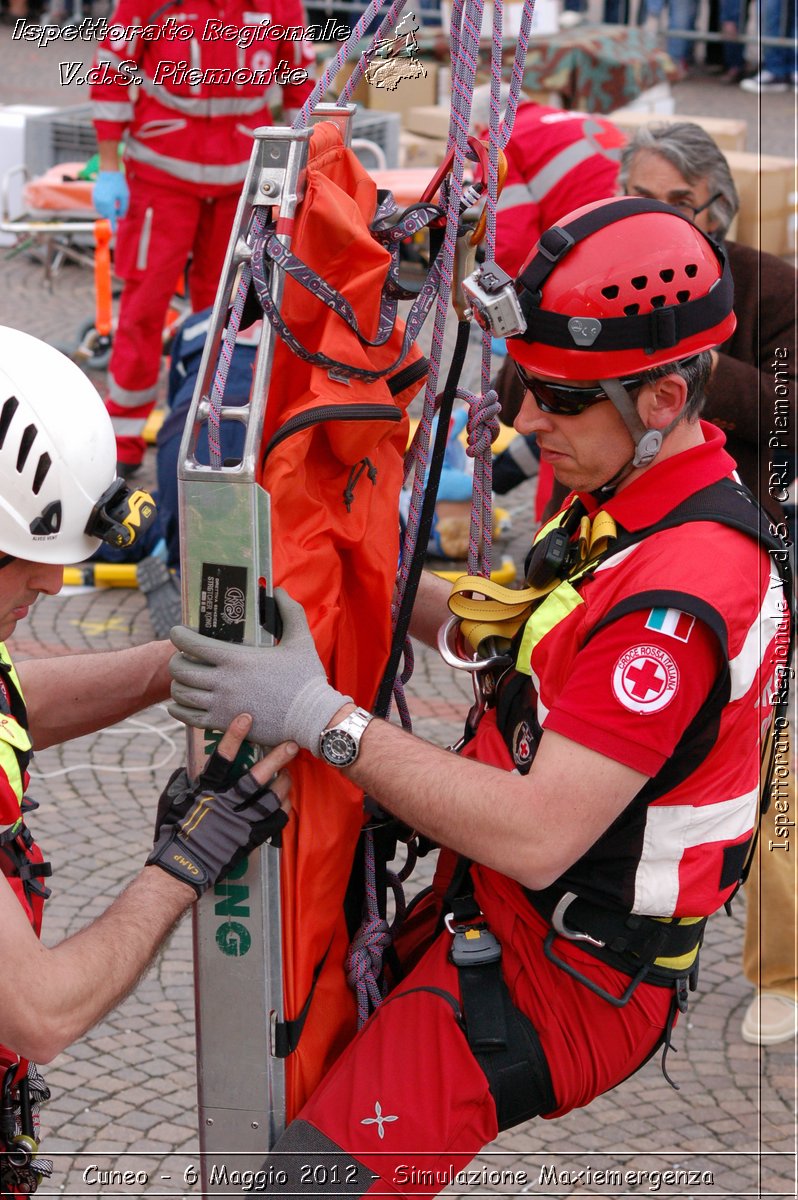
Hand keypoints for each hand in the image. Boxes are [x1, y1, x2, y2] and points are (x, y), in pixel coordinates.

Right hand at [93, 171, 129, 230]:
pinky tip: (108, 200)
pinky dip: (103, 206)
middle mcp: (101, 202)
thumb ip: (124, 208)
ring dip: (108, 210)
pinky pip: (98, 206)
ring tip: (113, 201)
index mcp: (109, 203)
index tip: (113, 231)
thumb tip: (121, 217)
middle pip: (107, 214)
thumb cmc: (118, 183)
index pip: (111, 217)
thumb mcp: (125, 196)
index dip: (113, 224)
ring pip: (102, 211)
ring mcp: (96, 199)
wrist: (108, 171)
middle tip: (119, 207)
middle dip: (113, 213)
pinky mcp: (94, 196)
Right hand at [147, 714, 295, 894]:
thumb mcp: (173, 801)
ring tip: (289, 773)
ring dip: (284, 783)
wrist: (182, 868)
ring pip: (271, 797)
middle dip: (277, 758)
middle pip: (257, 776)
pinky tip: (285, 799)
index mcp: (207, 791)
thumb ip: (183, 782)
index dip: (234, 736)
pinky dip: (283, 808)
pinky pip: (275, 821)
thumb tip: (188, 768)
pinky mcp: (250, 838)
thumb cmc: (173, 834)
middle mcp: (227, 803)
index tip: (246, 718)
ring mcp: (241, 822)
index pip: (222, 758)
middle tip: (291, 745)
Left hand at [168, 588, 349, 753]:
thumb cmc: (307, 678)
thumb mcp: (301, 639)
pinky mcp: (224, 725)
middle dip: (177, 660)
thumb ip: (290, 611)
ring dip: (178, 684)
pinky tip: (181, 704)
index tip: (177, 632)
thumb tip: (277, 590)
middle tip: (183, 657)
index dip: (178, 635)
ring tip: (184, 680)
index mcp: (237, 658)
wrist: (313, 718)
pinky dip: (178, 709)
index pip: (192, 644)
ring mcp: (222, 705)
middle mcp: (224, 682)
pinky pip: (188, 718)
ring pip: (181, 693)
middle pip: (181, 669)